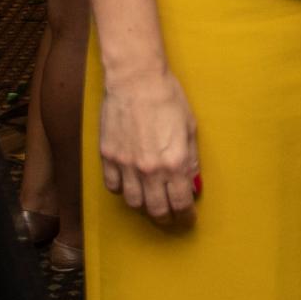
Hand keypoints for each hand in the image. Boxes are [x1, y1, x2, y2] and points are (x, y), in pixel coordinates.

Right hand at [97, 67, 198, 229]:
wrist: (136, 80)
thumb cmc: (167, 98)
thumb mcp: (190, 128)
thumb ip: (191, 160)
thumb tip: (193, 184)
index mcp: (175, 162)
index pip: (180, 203)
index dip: (185, 216)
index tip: (188, 218)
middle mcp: (150, 169)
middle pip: (156, 210)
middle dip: (167, 218)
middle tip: (171, 217)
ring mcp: (126, 165)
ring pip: (134, 203)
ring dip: (144, 207)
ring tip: (151, 202)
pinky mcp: (108, 158)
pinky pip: (113, 187)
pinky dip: (123, 191)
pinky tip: (130, 185)